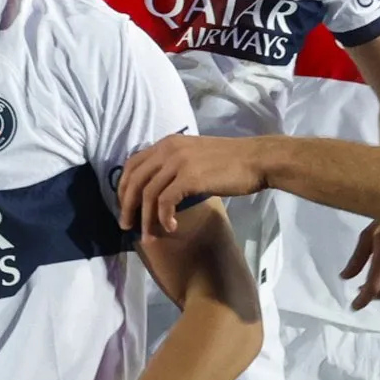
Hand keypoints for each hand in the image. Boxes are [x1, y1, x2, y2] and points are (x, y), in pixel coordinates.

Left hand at [117, 135, 265, 235]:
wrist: (256, 159)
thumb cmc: (230, 161)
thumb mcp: (195, 155)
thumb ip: (175, 165)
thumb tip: (160, 189)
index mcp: (167, 143)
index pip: (132, 164)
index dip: (123, 187)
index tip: (124, 206)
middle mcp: (168, 150)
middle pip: (135, 180)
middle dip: (126, 206)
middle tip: (127, 226)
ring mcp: (178, 162)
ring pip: (148, 194)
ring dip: (145, 219)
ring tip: (148, 236)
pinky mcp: (190, 178)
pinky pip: (165, 201)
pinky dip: (163, 218)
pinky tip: (170, 228)